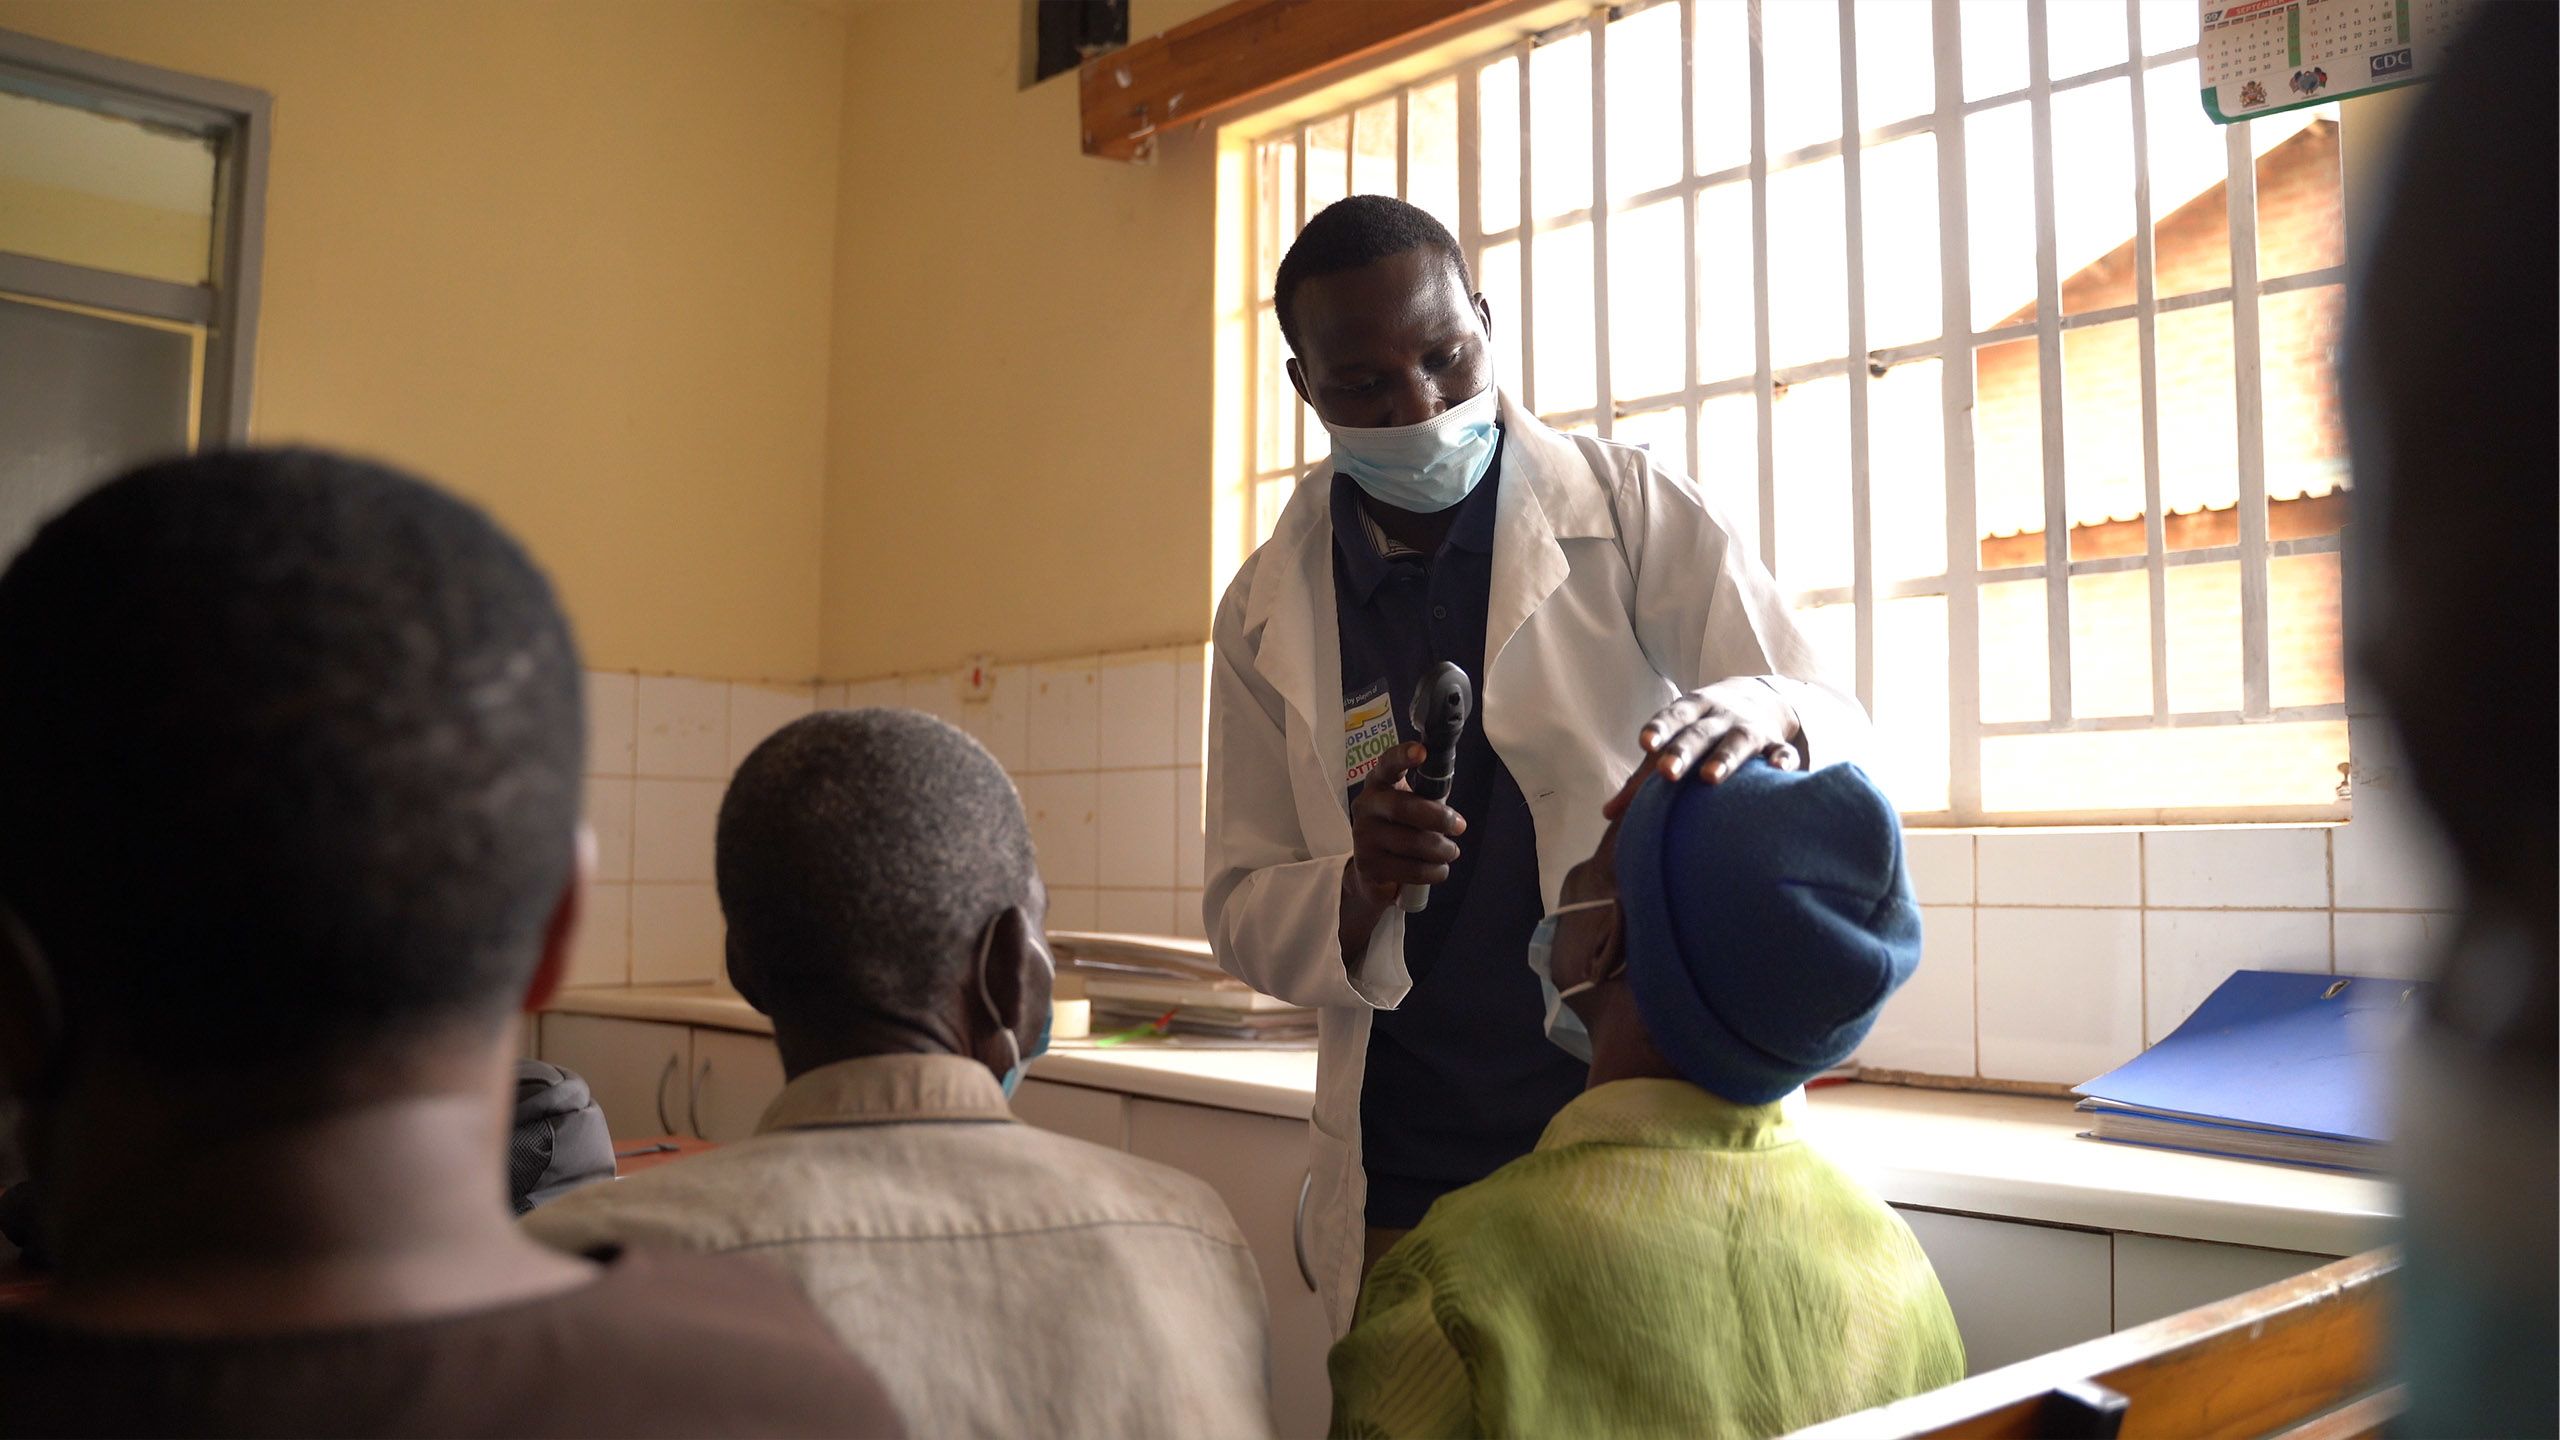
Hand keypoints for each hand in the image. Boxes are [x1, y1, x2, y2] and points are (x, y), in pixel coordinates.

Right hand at [1340, 742, 1465, 958]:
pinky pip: (1411, 869)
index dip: (1403, 756)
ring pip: (1411, 842)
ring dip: (1441, 850)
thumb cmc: (1401, 828)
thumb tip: (1455, 810)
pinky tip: (1439, 870)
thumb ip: (1430, 798)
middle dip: (1438, 817)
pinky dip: (1433, 871)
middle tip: (1460, 827)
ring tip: (1451, 852)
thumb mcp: (1413, 806)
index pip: (1387, 765)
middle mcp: (1365, 806)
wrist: (1372, 870)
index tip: (1422, 751)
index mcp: (1379, 784)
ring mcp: (1363, 837)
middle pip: (1403, 807)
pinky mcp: (1367, 866)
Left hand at [1602, 679, 1801, 819]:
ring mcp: (1749, 728)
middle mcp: (1720, 716)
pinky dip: (1781, 760)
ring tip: (1710, 778)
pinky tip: (1778, 770)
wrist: (1763, 696)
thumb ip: (1643, 777)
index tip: (1645, 743)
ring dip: (1724, 757)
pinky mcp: (1777, 743)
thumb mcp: (1675, 740)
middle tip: (1667, 772)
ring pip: (1738, 741)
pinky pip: (1781, 751)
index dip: (1659, 729)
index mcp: (1690, 710)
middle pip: (1699, 733)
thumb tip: (1608, 814)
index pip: (1672, 717)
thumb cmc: (1703, 729)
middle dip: (1683, 751)